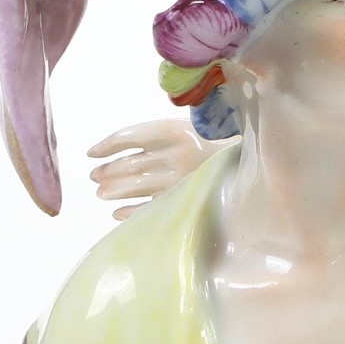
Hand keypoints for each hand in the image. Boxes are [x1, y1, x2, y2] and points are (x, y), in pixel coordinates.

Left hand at [88, 115, 206, 217]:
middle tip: (94, 177)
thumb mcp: (191, 130)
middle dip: (109, 171)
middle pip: (132, 163)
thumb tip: (123, 153)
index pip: (131, 136)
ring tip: (101, 194)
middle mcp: (178, 154)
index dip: (108, 144)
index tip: (92, 153)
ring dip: (116, 190)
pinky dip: (132, 212)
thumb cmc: (216, 145)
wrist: (252, 162)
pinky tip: (117, 213)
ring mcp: (182, 178)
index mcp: (176, 130)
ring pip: (139, 186)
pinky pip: (152, 207)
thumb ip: (162, 138)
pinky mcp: (187, 198)